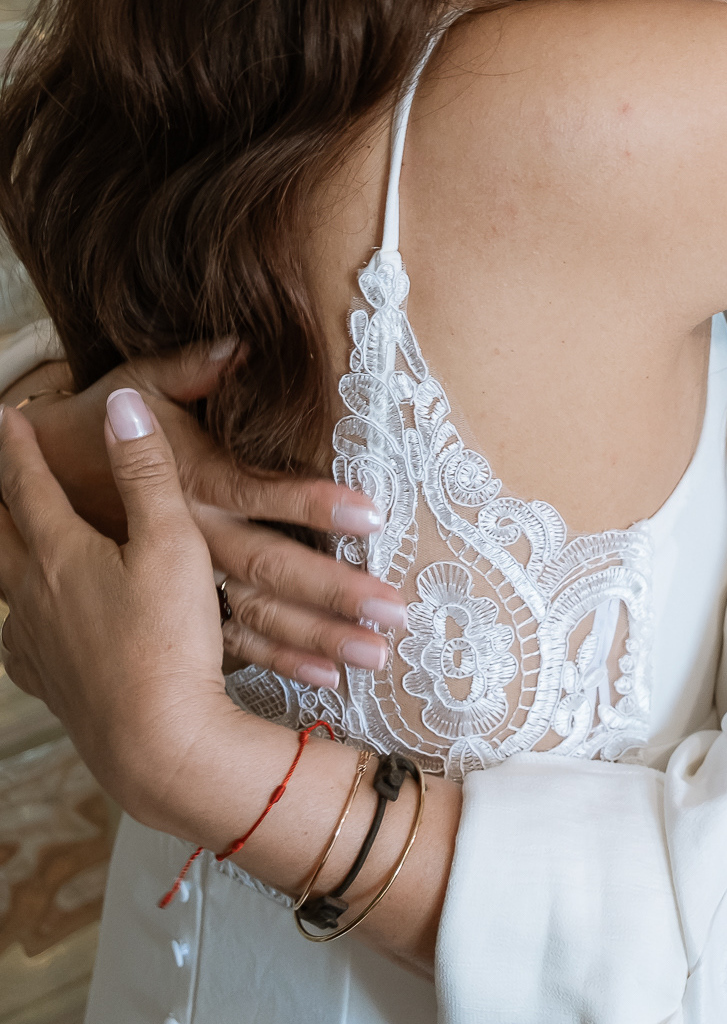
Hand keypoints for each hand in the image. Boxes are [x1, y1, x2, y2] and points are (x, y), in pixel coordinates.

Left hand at [0, 392, 232, 830]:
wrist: (157, 744)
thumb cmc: (170, 641)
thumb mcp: (172, 543)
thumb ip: (145, 471)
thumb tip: (121, 405)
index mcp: (58, 554)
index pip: (27, 486)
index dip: (17, 448)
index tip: (6, 418)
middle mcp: (31, 597)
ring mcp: (33, 644)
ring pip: (4, 588)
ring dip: (4, 556)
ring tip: (9, 544)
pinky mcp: (48, 683)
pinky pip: (17, 639)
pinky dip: (18, 616)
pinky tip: (31, 623)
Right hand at [13, 346, 403, 689]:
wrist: (32, 490)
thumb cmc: (92, 427)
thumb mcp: (134, 381)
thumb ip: (188, 366)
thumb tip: (242, 342)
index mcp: (188, 480)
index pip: (260, 493)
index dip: (312, 503)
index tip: (370, 515)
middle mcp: (190, 539)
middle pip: (271, 568)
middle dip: (335, 592)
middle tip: (393, 613)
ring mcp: (181, 583)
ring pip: (259, 614)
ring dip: (318, 637)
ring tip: (376, 656)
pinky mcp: (175, 610)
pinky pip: (233, 643)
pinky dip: (277, 662)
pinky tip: (325, 681)